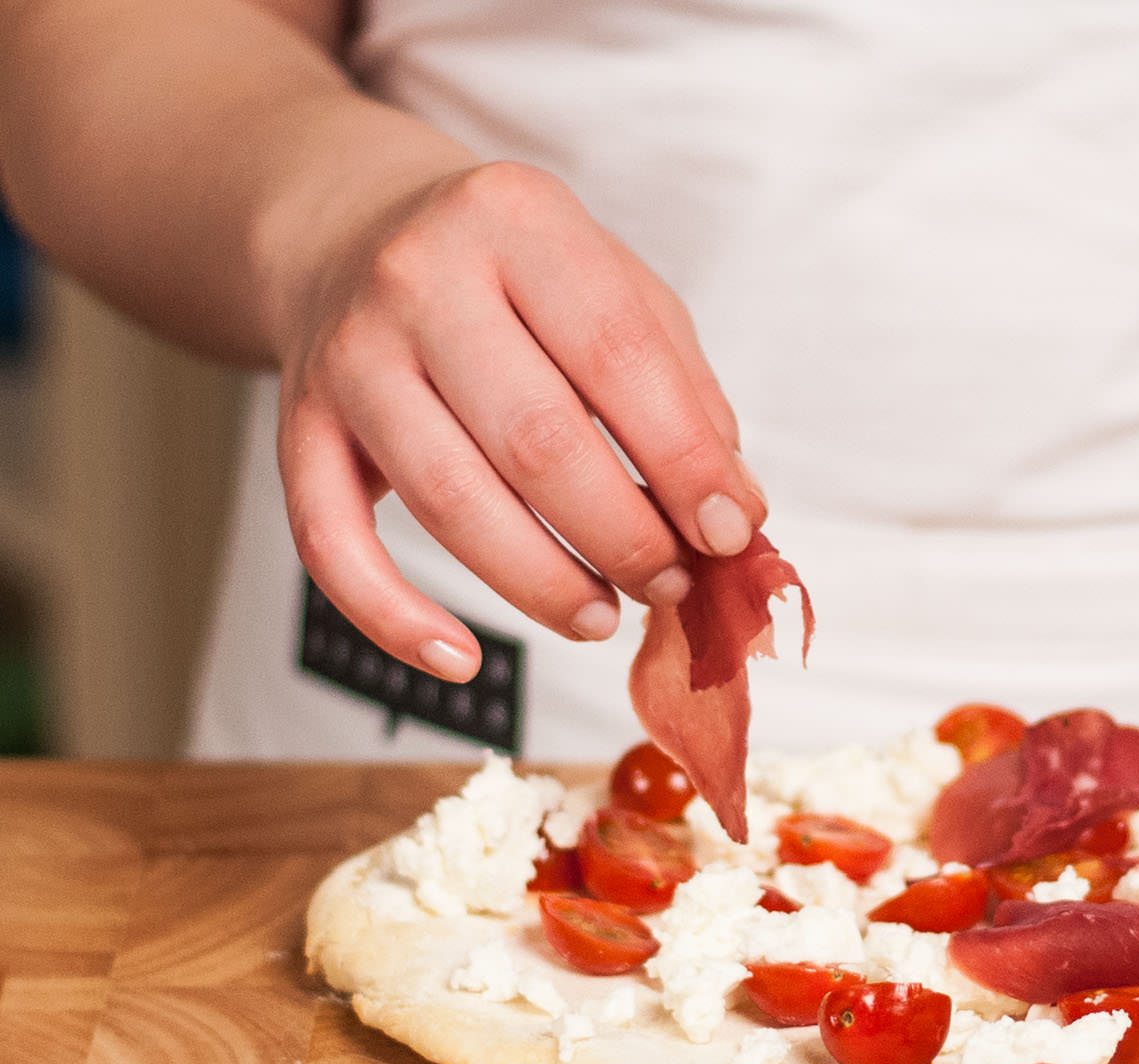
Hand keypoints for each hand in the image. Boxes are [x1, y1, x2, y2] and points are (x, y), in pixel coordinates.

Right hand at [269, 159, 762, 679]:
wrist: (349, 226)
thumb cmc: (515, 278)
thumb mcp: (615, 289)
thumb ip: (684, 394)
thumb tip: (735, 516)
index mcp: (518, 222)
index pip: (617, 356)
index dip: (684, 460)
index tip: (730, 534)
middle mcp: (419, 278)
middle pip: (536, 440)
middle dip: (623, 534)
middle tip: (671, 584)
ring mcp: (348, 354)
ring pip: (449, 501)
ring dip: (542, 583)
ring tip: (604, 616)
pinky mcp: (296, 425)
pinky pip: (332, 544)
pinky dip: (396, 619)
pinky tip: (464, 660)